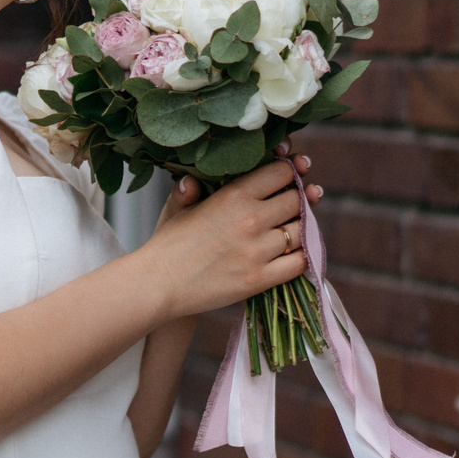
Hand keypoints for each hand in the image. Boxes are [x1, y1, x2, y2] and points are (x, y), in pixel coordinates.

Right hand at [140, 149, 321, 320]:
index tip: (288, 178)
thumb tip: (194, 179)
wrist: (156, 284)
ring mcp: (257, 250)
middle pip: (297, 200)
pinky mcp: (259, 279)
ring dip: (301, 228)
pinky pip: (300, 262)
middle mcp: (250, 219)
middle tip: (291, 205)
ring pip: (302, 230)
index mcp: (232, 196)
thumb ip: (191, 188)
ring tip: (290, 229)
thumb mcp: (177, 207)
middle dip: (297, 200)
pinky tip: (293, 254)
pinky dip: (302, 256)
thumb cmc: (166, 244)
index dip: (289, 173)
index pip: (281, 173)